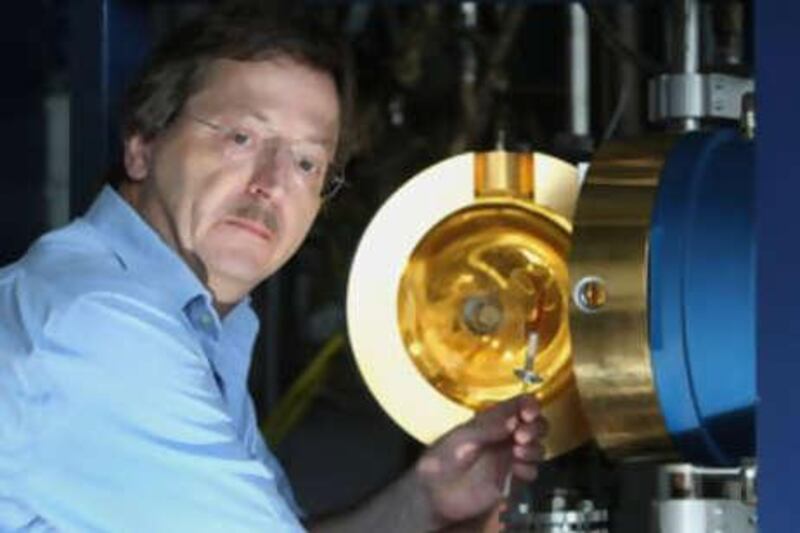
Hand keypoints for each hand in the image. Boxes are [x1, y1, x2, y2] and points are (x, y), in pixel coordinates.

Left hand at [412, 394, 547, 529]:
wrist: (436, 494)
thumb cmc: (443, 460)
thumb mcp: (462, 438)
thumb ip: (488, 428)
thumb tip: (514, 420)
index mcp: (492, 420)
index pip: (518, 405)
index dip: (529, 405)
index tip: (528, 414)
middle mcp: (505, 436)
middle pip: (535, 425)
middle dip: (536, 427)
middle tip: (522, 436)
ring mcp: (509, 457)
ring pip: (536, 448)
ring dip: (534, 448)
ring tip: (518, 453)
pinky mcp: (512, 479)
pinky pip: (531, 471)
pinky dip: (529, 469)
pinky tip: (517, 471)